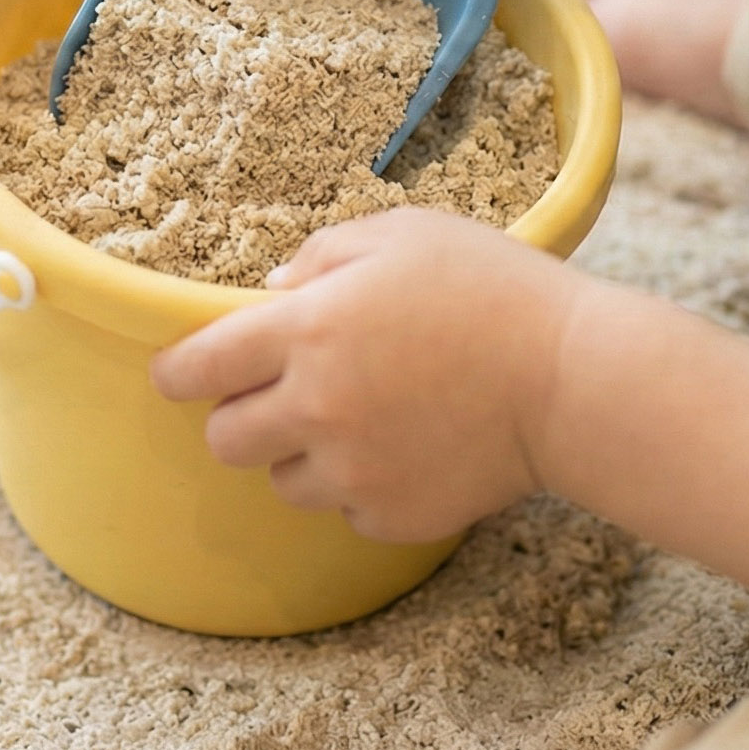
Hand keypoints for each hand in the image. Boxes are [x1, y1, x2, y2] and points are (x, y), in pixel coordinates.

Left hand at [149, 208, 583, 542]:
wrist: (571, 377)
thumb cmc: (492, 287)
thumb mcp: (402, 233)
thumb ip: (321, 256)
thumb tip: (271, 293)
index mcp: (309, 329)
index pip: (197, 366)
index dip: (177, 371)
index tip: (179, 371)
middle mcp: (317, 408)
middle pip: (225, 439)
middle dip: (240, 415)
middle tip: (284, 391)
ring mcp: (354, 471)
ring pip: (283, 481)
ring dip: (304, 453)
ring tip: (364, 416)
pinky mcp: (393, 516)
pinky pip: (347, 510)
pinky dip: (362, 485)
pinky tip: (408, 445)